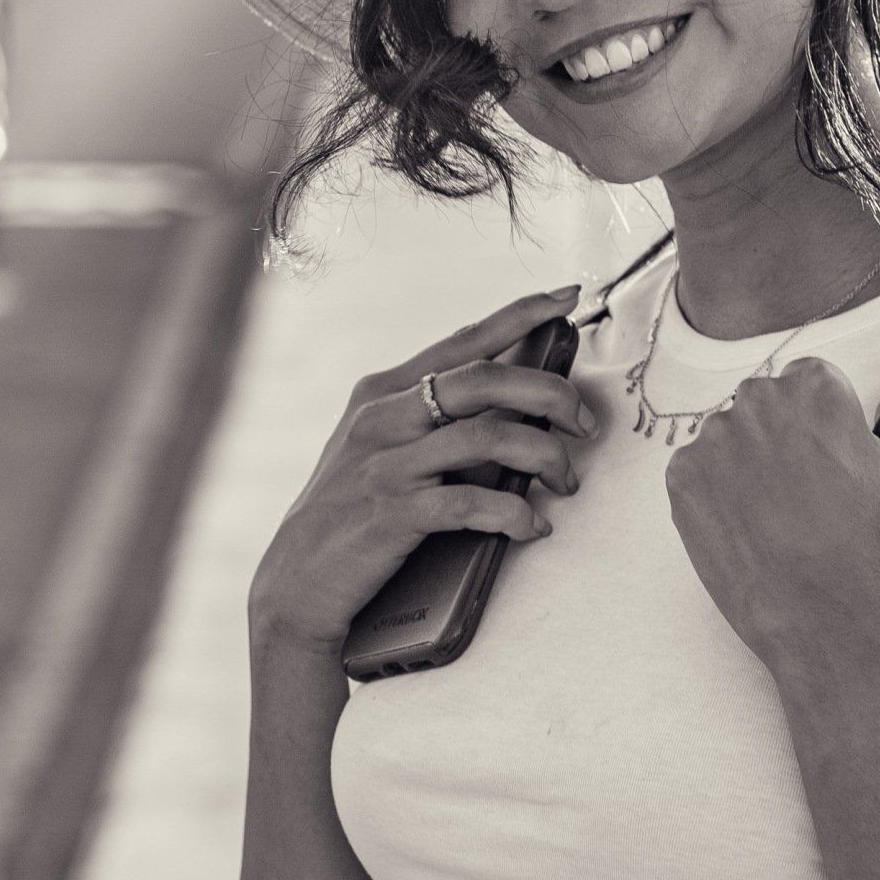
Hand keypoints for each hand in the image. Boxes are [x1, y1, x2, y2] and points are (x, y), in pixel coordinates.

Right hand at [250, 284, 591, 658]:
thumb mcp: (377, 449)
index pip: (464, 340)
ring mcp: (387, 464)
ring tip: (566, 482)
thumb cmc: (350, 515)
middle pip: (486, 380)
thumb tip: (508, 399)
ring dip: (544, 457)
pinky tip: (532, 527)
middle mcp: (383, 417)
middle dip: (551, 394)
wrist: (296, 584)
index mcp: (383, 392)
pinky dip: (514, 514)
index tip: (569, 295)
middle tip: (583, 424)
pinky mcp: (393, 513)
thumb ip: (426, 419)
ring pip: (488, 438)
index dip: (521, 313)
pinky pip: (471, 505)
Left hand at [664, 356, 879, 668]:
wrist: (816, 601)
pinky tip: (743, 527)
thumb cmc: (868, 541)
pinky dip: (711, 498)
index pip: (807, 384)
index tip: (823, 459)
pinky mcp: (682, 475)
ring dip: (741, 469)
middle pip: (761, 409)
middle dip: (775, 440)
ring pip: (725, 443)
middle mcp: (757, 399)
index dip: (818, 425)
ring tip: (770, 516)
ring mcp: (713, 436)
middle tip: (796, 492)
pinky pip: (693, 476)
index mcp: (813, 384)